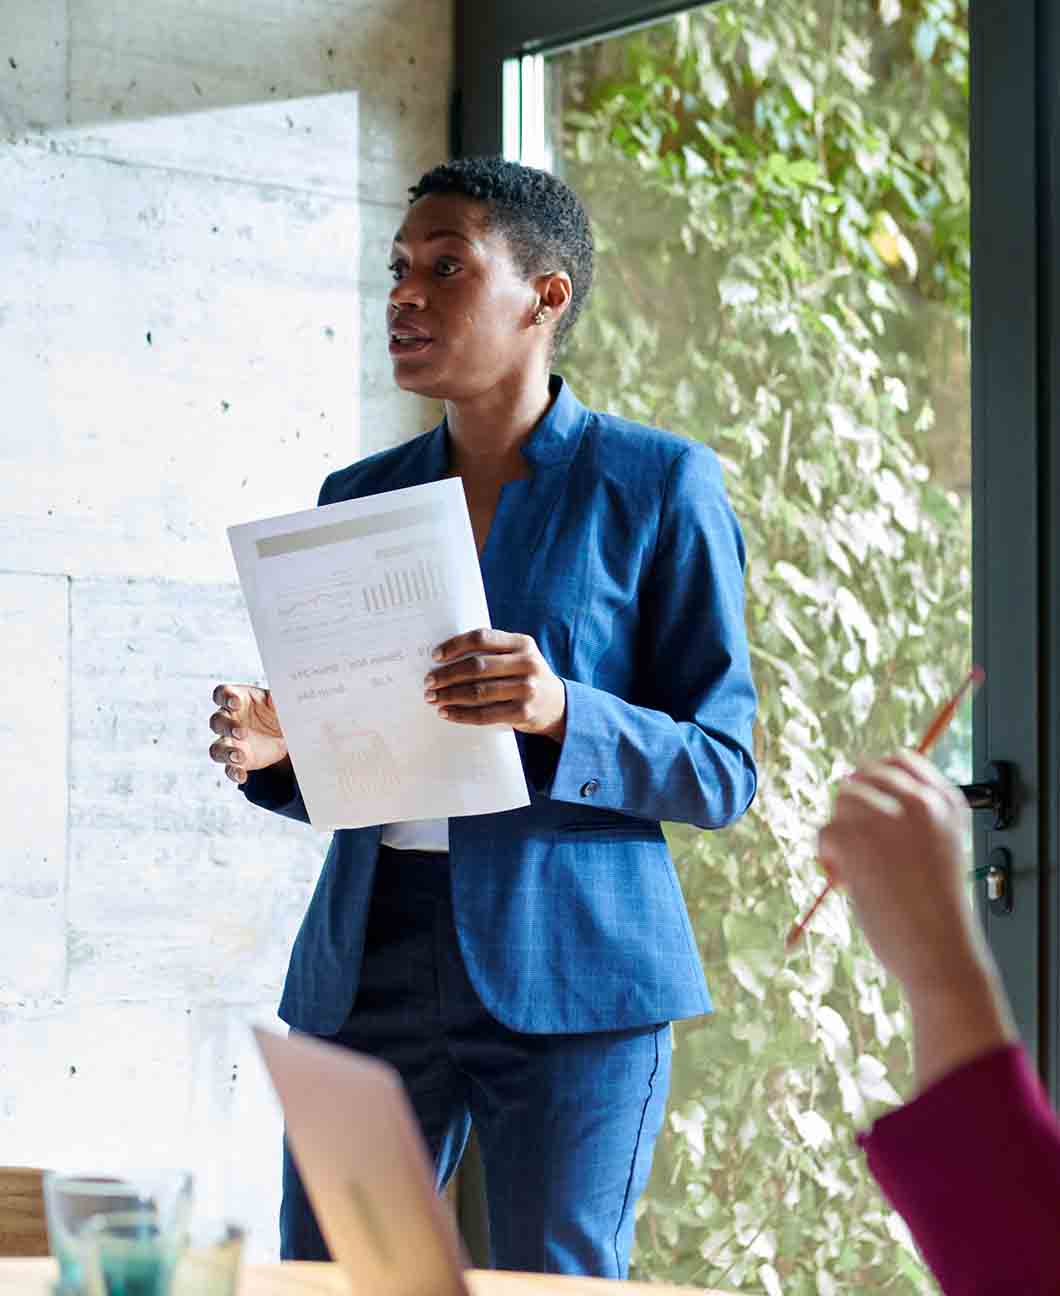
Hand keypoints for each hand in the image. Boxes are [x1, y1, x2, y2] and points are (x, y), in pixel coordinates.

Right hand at [208, 684, 288, 785]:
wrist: (287, 736)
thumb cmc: (278, 713)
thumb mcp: (281, 704)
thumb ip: (277, 701)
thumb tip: (276, 698)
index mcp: (239, 699)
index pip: (222, 693)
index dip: (224, 697)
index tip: (235, 703)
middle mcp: (230, 720)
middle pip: (216, 721)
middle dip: (227, 726)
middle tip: (241, 732)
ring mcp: (231, 741)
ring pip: (216, 747)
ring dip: (225, 752)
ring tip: (239, 757)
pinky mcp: (237, 760)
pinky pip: (228, 768)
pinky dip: (233, 772)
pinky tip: (242, 775)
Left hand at [424, 628, 566, 740]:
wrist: (558, 705)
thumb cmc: (525, 675)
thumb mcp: (518, 655)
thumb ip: (492, 651)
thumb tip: (445, 657)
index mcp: (523, 643)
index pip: (482, 637)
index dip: (455, 645)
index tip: (435, 656)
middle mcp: (527, 664)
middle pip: (477, 666)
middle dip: (447, 675)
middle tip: (428, 681)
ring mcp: (527, 689)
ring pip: (478, 692)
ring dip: (450, 696)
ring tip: (433, 698)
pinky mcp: (523, 713)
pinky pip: (485, 715)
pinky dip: (461, 715)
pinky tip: (447, 713)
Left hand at [818, 751, 977, 995]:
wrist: (941, 952)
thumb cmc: (937, 911)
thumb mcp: (940, 849)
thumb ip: (912, 819)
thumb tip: (856, 791)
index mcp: (946, 802)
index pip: (900, 760)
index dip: (876, 779)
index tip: (869, 803)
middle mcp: (919, 802)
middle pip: (863, 778)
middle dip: (854, 811)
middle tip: (861, 849)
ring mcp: (887, 817)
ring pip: (841, 803)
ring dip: (841, 833)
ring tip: (859, 869)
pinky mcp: (857, 838)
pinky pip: (825, 832)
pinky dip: (829, 857)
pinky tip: (849, 881)